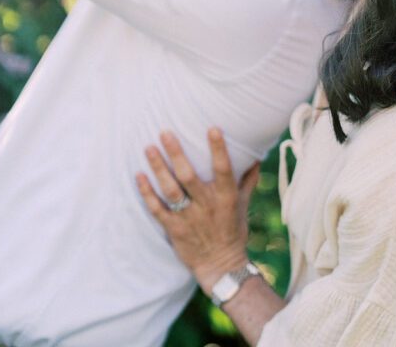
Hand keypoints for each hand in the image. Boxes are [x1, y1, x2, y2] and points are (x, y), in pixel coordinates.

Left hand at [136, 128, 260, 293]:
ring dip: (158, 169)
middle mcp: (207, 206)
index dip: (218, 149)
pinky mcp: (174, 229)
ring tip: (149, 148)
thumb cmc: (233, 230)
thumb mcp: (243, 203)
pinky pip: (157, 209)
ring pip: (171, 190)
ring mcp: (188, 218)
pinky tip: (139, 176)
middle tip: (165, 132)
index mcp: (226, 198)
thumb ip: (248, 179)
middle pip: (189, 176)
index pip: (223, 170)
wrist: (220, 266)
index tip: (212, 128)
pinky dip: (147, 193)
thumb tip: (257, 155)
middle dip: (176, 153)